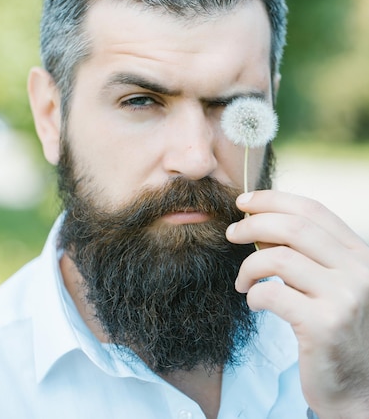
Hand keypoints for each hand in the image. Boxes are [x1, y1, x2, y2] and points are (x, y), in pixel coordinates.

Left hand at [226, 190, 368, 418]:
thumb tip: (259, 223)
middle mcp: (358, 270)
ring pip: (279, 258)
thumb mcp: (328, 283)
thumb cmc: (335, 330)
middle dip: (253, 223)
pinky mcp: (325, 325)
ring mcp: (344, 297)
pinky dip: (253, 294)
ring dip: (249, 265)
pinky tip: (254, 303)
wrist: (358, 387)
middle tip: (232, 233)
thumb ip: (304, 253)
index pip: (313, 210)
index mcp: (359, 254)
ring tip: (242, 281)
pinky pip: (272, 293)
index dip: (273, 199)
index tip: (244, 201)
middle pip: (293, 227)